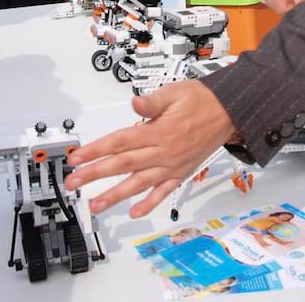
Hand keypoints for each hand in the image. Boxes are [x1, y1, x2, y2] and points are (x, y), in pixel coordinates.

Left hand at [64, 80, 235, 218]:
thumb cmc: (202, 100)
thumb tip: (135, 103)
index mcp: (159, 131)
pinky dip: (150, 203)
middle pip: (122, 165)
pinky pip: (163, 192)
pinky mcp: (181, 173)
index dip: (95, 151)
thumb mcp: (175, 92)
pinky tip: (135, 212)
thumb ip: (153, 101)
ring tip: (95, 205)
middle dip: (95, 174)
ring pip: (139, 183)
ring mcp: (172, 166)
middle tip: (73, 183)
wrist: (230, 112)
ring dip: (115, 195)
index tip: (77, 158)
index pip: (119, 142)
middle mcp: (163, 152)